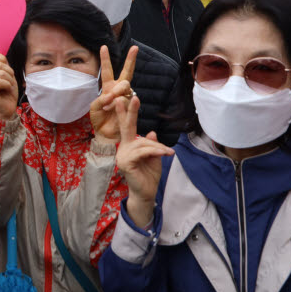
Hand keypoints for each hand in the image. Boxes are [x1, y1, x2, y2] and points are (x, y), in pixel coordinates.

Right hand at [0, 53, 17, 121]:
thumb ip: (4, 66)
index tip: (7, 72)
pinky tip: (6, 91)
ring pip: (0, 73)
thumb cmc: (8, 94)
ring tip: (8, 88)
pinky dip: (7, 85)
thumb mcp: (8, 76)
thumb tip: (0, 56)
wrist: (8, 109)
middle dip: (10, 73)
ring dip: (9, 81)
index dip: (2, 60)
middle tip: (9, 83)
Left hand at [90, 45, 137, 140]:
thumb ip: (100, 100)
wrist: (105, 133)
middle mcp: (118, 89)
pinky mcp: (130, 105)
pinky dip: (115, 105)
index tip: (103, 46)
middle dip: (131, 59)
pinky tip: (110, 109)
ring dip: (114, 95)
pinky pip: (124, 100)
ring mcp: (126, 96)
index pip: (107, 70)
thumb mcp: (94, 106)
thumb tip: (109, 97)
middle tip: (135, 48)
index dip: (105, 58)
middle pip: (126, 73)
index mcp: (108, 87)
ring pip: (124, 87)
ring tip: (106, 105)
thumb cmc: (99, 119)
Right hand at [115, 94, 173, 226]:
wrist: (146, 193)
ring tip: (167, 153)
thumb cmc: (149, 176)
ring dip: (157, 147)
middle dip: (130, 112)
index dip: (126, 113)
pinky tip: (165, 153)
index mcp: (129, 145)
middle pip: (127, 127)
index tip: (127, 98)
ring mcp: (122, 155)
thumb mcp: (154, 157)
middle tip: (134, 97)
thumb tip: (150, 132)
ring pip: (142, 143)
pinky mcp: (126, 163)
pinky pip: (143, 152)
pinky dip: (155, 151)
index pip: (127, 127)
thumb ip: (151, 145)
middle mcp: (123, 148)